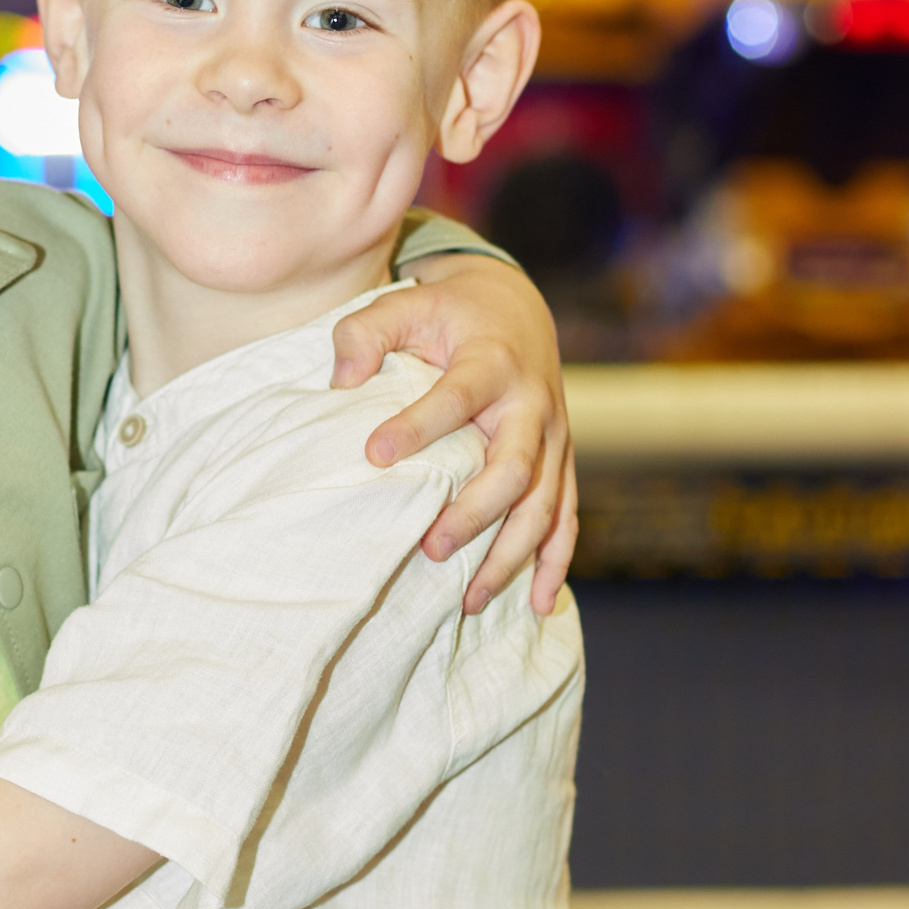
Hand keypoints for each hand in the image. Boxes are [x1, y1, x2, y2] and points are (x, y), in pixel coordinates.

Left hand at [332, 256, 576, 615]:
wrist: (513, 308)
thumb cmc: (447, 313)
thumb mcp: (404, 304)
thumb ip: (365, 332)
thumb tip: (342, 378)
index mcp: (491, 362)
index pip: (458, 397)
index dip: (419, 426)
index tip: (374, 455)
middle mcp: (531, 403)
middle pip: (514, 469)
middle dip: (475, 515)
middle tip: (429, 549)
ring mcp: (553, 437)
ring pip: (544, 505)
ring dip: (510, 555)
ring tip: (469, 598)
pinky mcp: (560, 461)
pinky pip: (566, 516)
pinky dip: (555, 562)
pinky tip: (540, 604)